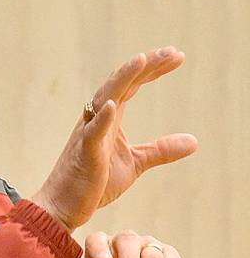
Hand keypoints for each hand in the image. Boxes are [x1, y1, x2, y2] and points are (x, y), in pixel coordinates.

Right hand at [31, 47, 196, 230]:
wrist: (63, 205)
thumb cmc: (93, 182)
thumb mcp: (135, 163)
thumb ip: (160, 149)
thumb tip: (193, 141)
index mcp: (109, 119)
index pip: (132, 86)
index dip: (152, 70)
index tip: (176, 56)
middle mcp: (96, 119)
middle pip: (121, 84)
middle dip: (145, 67)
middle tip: (172, 52)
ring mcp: (88, 134)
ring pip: (105, 98)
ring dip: (123, 79)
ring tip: (142, 60)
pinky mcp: (84, 153)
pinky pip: (92, 132)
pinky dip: (102, 117)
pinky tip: (113, 104)